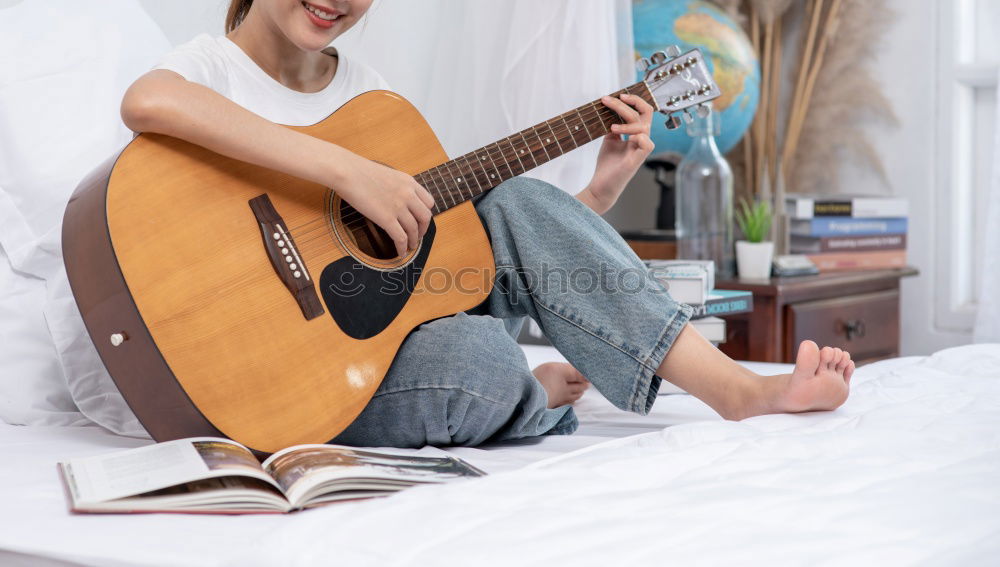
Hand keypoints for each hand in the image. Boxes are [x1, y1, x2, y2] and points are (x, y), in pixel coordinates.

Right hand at [336, 154, 434, 256]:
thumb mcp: (388, 175)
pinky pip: (400, 238)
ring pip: (414, 230)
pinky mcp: (387, 218)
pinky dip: (402, 248)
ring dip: (413, 241)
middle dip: (423, 229)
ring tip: (410, 246)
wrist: (347, 171)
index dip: (426, 214)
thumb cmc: (360, 171)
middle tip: (418, 235)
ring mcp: (398, 207)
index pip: (429, 202)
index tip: (421, 220)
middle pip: (425, 217)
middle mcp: (408, 194)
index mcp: (409, 182)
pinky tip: (400, 252)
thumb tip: (396, 199)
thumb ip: (397, 187)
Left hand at [577, 93, 654, 213]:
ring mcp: (641, 150)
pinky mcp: (637, 161)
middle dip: (626, 104)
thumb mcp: (609, 140)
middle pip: (645, 113)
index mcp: (637, 134)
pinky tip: (622, 137)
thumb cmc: (607, 165)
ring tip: (610, 127)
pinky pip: (647, 144)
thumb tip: (610, 110)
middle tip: (609, 100)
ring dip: (625, 122)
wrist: (601, 185)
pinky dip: (637, 137)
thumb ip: (614, 126)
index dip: (634, 100)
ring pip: (643, 126)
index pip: (643, 111)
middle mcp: (642, 140)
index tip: (617, 95)